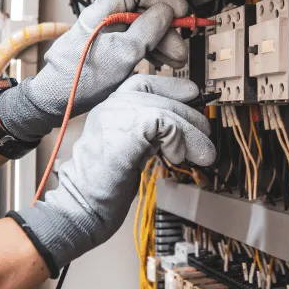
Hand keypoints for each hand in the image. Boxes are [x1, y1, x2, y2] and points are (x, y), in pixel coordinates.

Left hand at [0, 0, 188, 140]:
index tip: (179, 12)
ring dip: (162, 42)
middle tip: (180, 48)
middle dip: (166, 28)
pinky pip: (136, 43)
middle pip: (143, 11)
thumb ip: (146, 30)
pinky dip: (151, 50)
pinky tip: (161, 61)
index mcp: (103, 11)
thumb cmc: (79, 79)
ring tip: (176, 59)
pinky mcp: (110, 50)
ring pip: (142, 29)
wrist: (55, 101)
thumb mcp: (121, 54)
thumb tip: (167, 12)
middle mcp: (105, 19)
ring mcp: (108, 35)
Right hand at [10, 75, 215, 270]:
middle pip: (159, 95)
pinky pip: (165, 123)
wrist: (81, 206)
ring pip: (167, 110)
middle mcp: (111, 105)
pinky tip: (176, 158)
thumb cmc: (105, 185)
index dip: (171, 87)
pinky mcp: (126, 130)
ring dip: (191, 133)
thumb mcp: (130, 148)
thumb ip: (148, 132)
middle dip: (190, 116)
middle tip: (206, 141)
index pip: (143, 83)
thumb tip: (182, 126)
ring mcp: (116, 115)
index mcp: (110, 108)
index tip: (193, 95)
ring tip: (203, 155)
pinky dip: (179, 140)